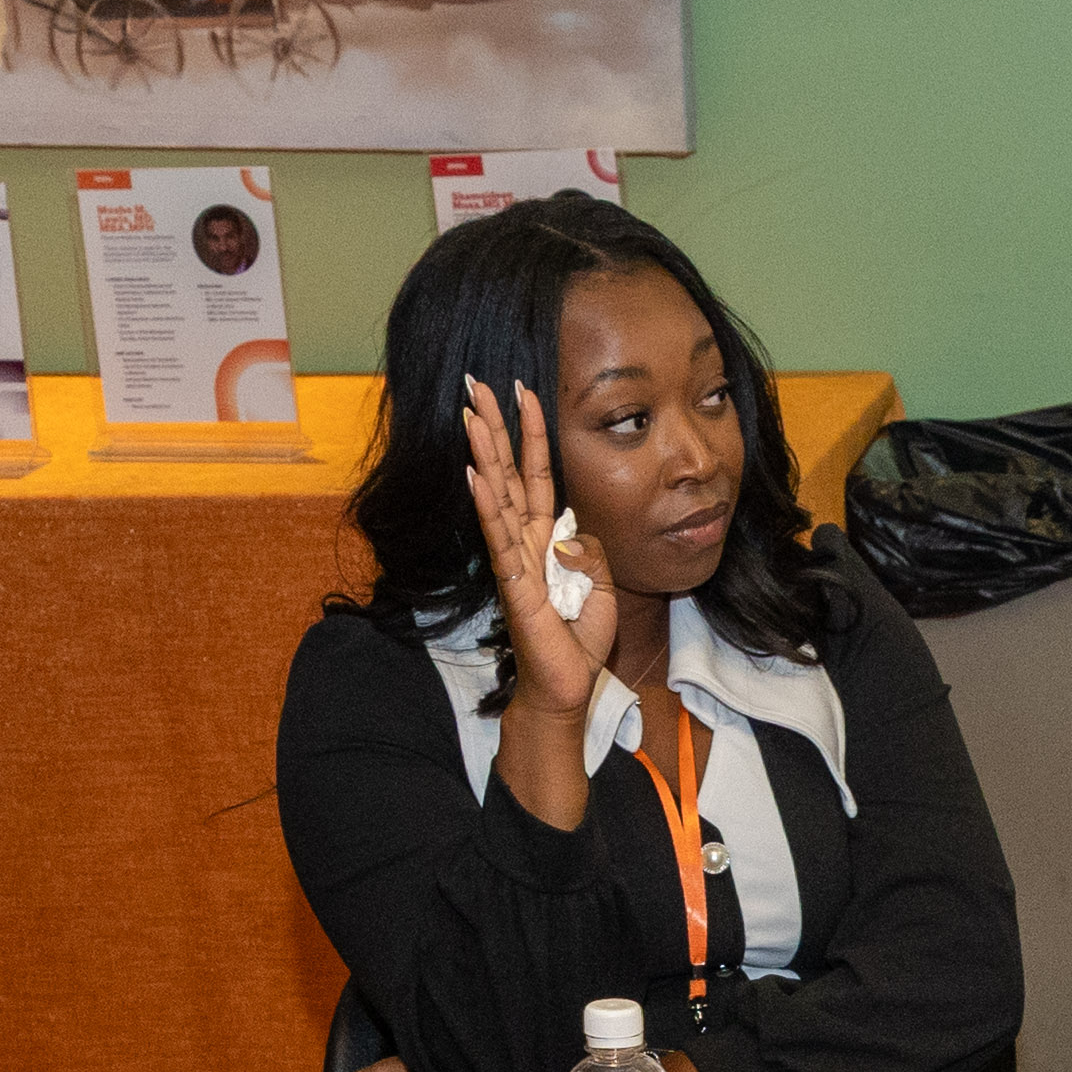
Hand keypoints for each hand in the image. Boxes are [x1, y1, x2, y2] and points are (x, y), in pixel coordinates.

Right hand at [461, 377, 619, 715]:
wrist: (567, 687)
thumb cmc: (578, 639)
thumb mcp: (600, 584)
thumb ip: (591, 550)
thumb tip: (570, 532)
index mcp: (545, 538)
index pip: (536, 475)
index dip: (530, 434)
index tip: (522, 392)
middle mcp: (523, 542)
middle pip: (507, 473)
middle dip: (493, 427)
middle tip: (477, 384)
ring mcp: (514, 561)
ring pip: (497, 497)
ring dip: (483, 453)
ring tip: (470, 414)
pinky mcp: (514, 585)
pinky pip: (499, 538)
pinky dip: (487, 506)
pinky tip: (474, 475)